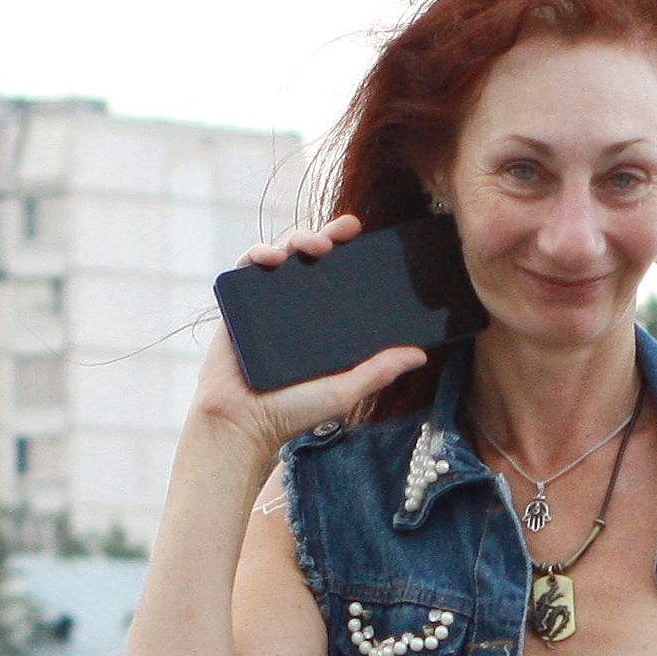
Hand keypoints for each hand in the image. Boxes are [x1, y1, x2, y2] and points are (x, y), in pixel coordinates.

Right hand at [196, 216, 425, 452]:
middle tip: (344, 231)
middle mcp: (295, 309)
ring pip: (283, 255)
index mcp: (322, 324)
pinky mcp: (237, 304)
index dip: (350, 252)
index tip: (363, 235)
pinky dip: (258, 253)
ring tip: (313, 245)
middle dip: (328, 235)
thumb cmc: (292, 413)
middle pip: (312, 258)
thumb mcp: (344, 391)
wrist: (242, 424)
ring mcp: (265, 304)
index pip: (339, 279)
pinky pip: (246, 268)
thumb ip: (378, 371)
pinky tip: (272, 257)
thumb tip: (419, 354)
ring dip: (298, 238)